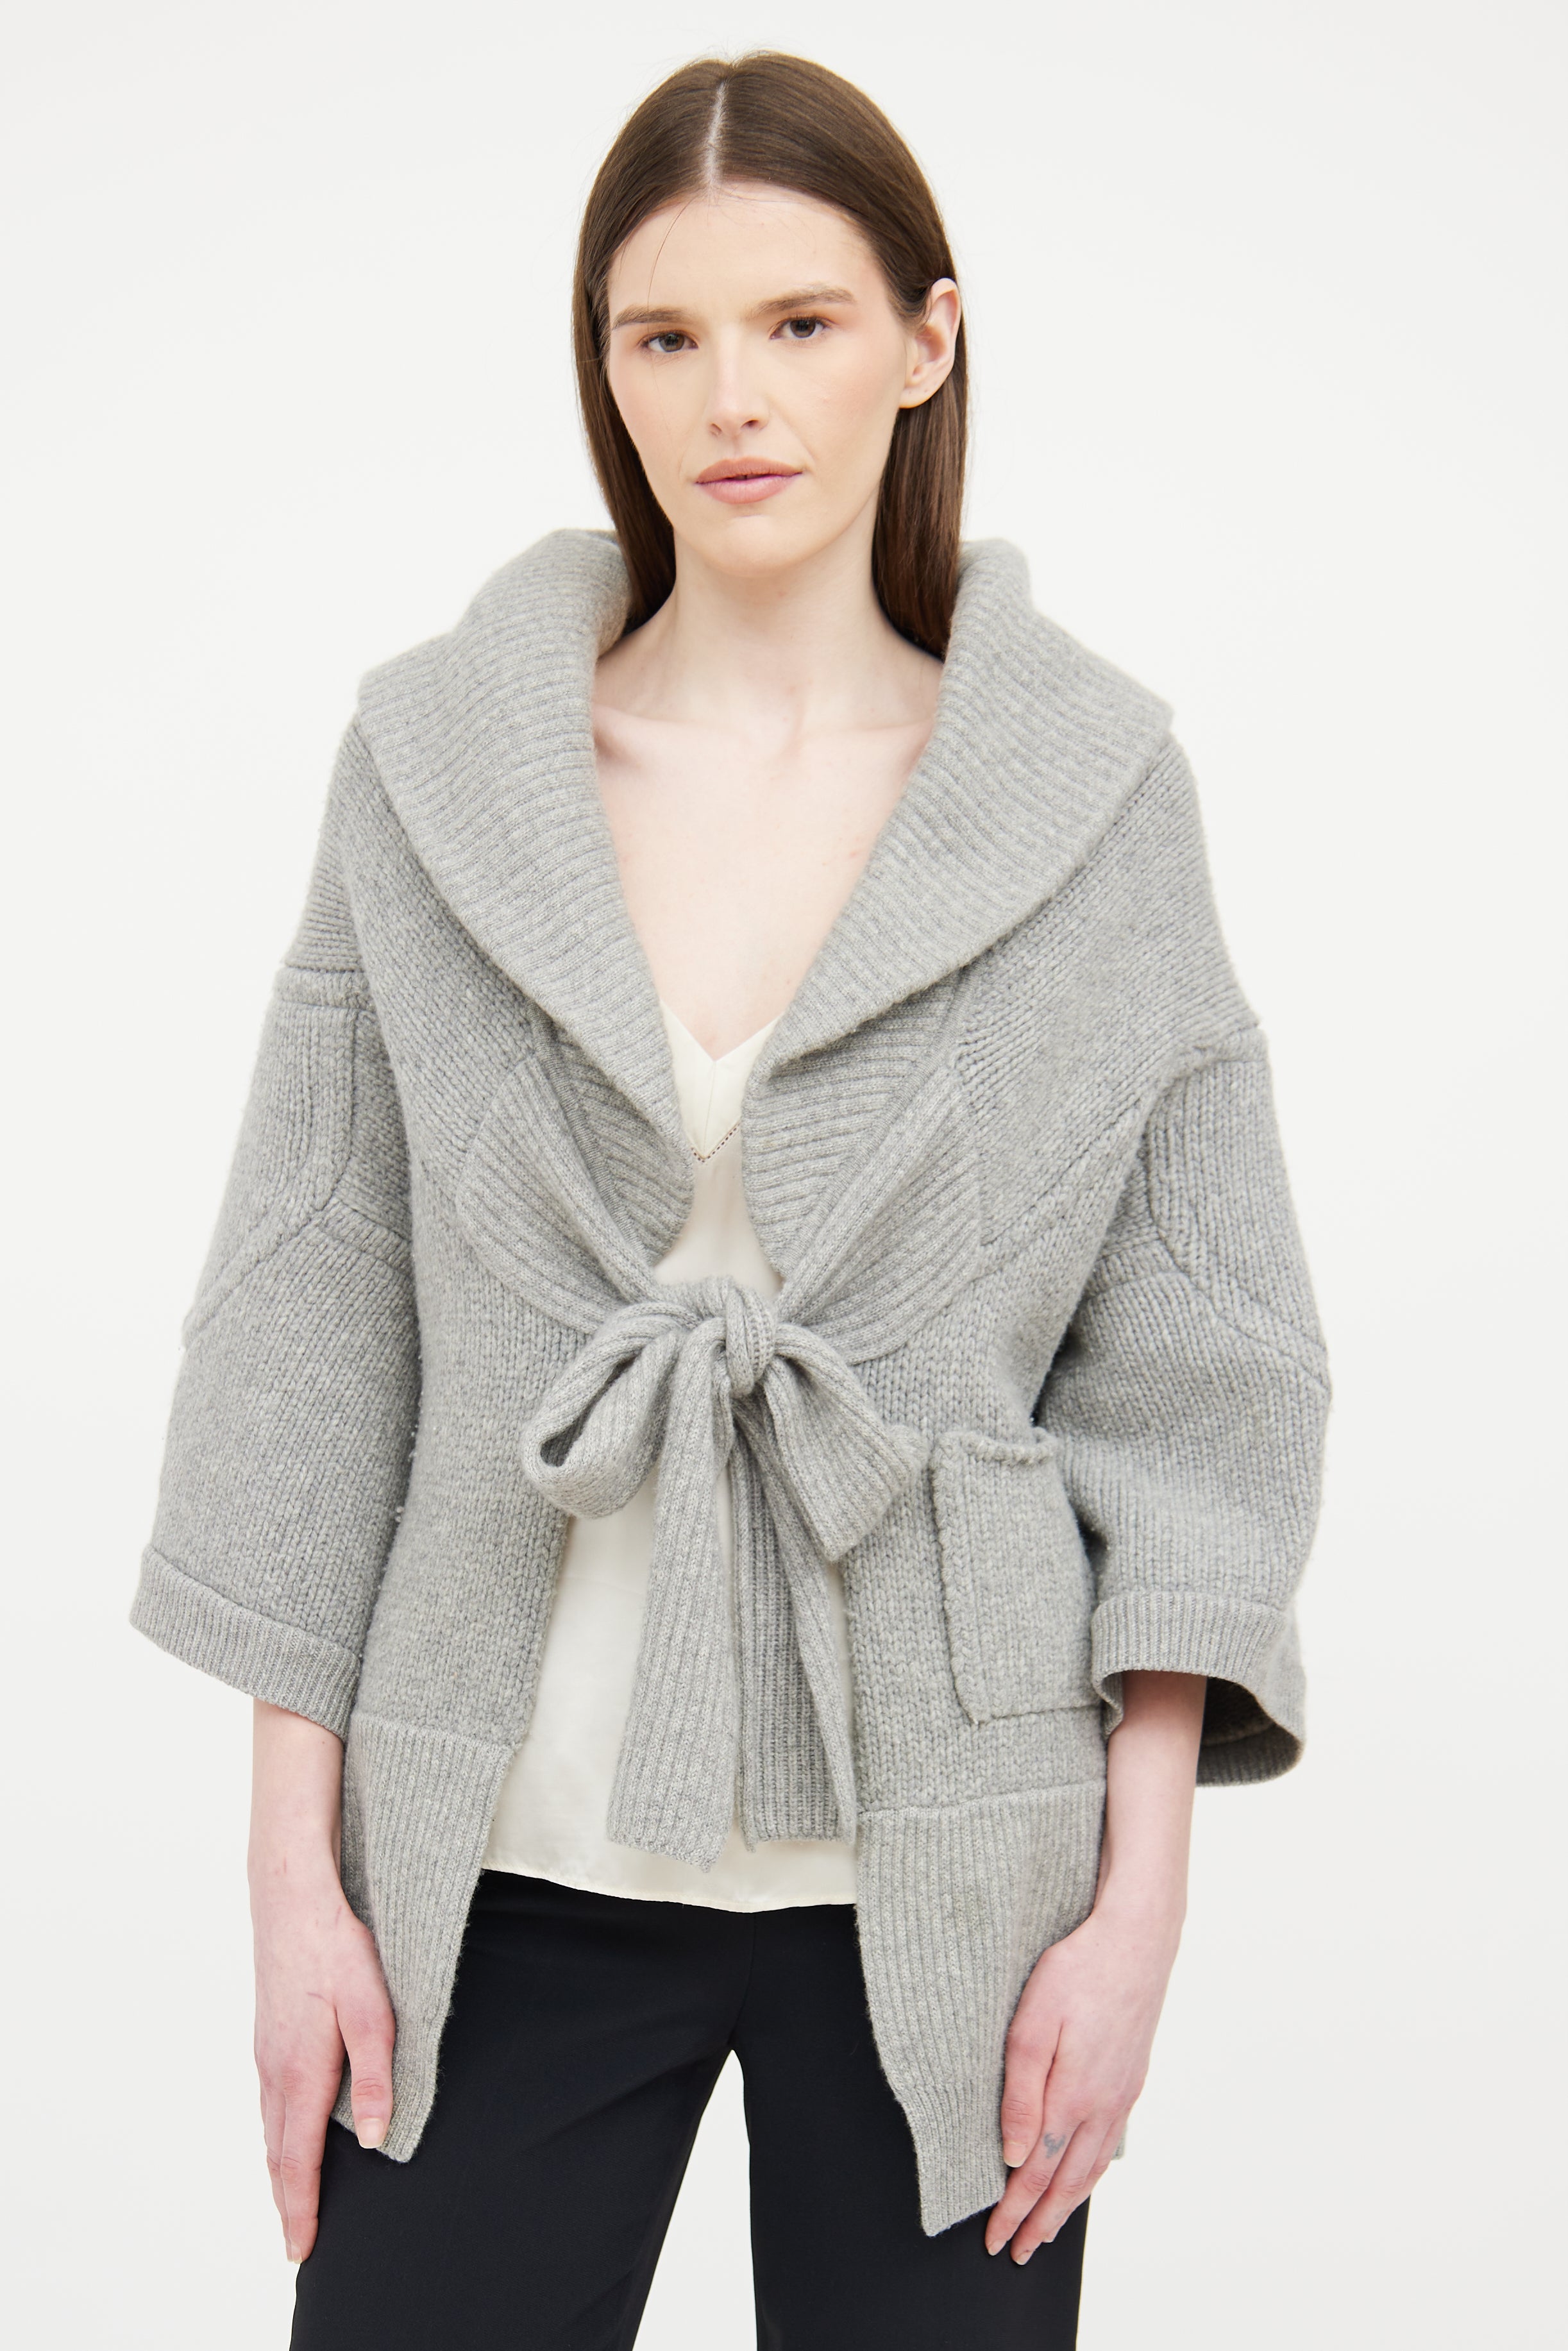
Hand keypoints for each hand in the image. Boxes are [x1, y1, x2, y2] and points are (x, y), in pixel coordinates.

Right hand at [249, 1702, 394, 2262]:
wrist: (291, 1896)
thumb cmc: (336, 1949)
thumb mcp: (372, 2009)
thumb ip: (376, 2076)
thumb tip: (374, 2140)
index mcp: (302, 2071)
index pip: (298, 2159)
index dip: (301, 2208)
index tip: (301, 2250)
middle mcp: (275, 2070)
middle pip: (277, 2152)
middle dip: (287, 2200)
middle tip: (296, 2243)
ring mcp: (266, 2051)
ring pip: (270, 2127)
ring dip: (280, 2168)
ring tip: (292, 2200)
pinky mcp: (267, 2033)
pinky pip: (270, 2100)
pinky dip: (276, 2132)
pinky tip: (286, 2133)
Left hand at [983, 1893, 1177, 2259]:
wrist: (1135, 1939)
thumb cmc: (1077, 1971)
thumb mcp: (1033, 2025)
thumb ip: (1022, 2093)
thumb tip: (1015, 2156)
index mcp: (1073, 2096)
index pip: (1038, 2172)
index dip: (1015, 2210)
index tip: (996, 2240)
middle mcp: (1102, 2105)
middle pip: (1067, 2181)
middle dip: (1039, 2221)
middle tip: (1018, 2252)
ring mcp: (1121, 2093)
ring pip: (1092, 2167)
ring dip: (1067, 2205)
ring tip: (1048, 2229)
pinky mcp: (1131, 2077)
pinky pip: (1109, 2142)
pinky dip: (1092, 2173)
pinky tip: (1085, 2174)